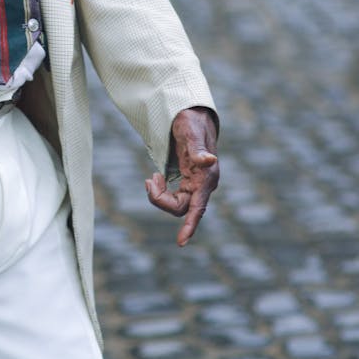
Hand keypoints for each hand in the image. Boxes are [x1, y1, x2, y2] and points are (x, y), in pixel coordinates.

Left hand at [145, 107, 218, 246]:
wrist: (192, 116)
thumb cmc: (191, 122)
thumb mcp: (190, 133)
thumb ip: (198, 149)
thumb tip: (209, 161)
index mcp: (207, 177)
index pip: (198, 208)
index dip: (189, 226)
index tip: (181, 242)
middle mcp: (203, 185)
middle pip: (180, 208)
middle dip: (160, 199)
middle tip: (148, 179)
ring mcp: (196, 185)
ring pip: (175, 204)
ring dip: (159, 195)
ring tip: (151, 177)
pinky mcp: (188, 183)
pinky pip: (173, 197)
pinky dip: (161, 190)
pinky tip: (155, 177)